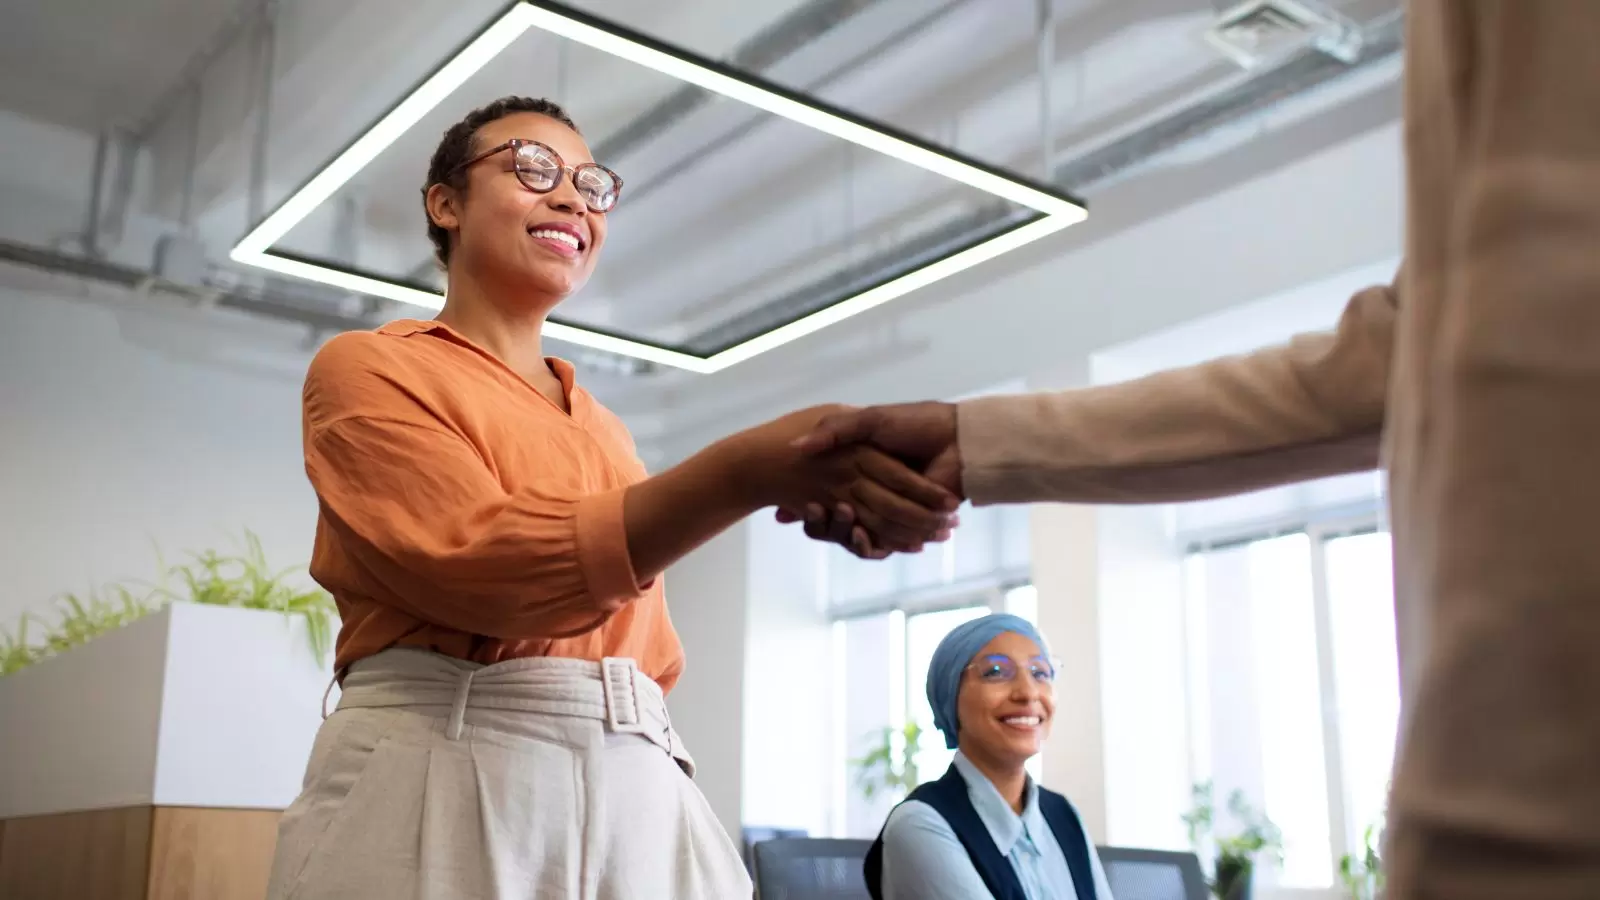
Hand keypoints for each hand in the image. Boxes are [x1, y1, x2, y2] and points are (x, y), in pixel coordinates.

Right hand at [776, 402, 963, 557]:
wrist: (958, 440)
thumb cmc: (914, 424)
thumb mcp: (869, 420)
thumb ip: (836, 430)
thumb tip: (798, 446)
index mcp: (859, 465)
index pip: (822, 491)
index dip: (802, 504)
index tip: (780, 512)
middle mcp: (872, 489)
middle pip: (837, 518)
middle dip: (820, 524)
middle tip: (804, 524)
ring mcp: (890, 507)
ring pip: (859, 533)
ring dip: (846, 536)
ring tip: (840, 531)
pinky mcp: (909, 522)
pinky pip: (885, 542)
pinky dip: (875, 546)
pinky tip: (864, 541)